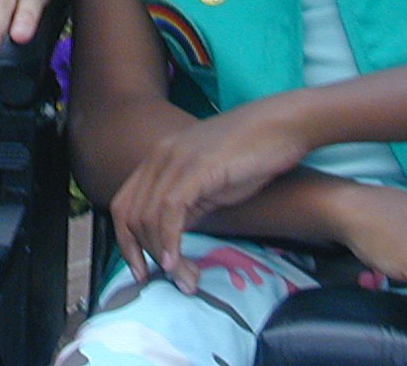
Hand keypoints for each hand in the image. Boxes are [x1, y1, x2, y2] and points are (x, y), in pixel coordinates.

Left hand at [109, 97, 310, 290]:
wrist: (283, 124)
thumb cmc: (253, 153)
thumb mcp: (210, 184)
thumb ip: (187, 205)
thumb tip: (171, 237)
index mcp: (158, 157)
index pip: (123, 204)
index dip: (126, 242)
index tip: (141, 271)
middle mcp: (159, 155)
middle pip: (129, 215)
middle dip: (142, 255)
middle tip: (171, 282)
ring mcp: (175, 159)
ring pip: (147, 217)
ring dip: (162, 257)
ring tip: (185, 279)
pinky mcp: (196, 167)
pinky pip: (169, 211)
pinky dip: (169, 241)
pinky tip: (178, 263)